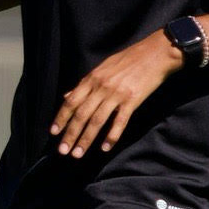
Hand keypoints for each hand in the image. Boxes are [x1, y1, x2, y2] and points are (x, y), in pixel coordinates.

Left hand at [50, 29, 184, 156]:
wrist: (155, 53)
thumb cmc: (128, 59)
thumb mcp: (102, 68)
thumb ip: (84, 84)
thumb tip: (66, 96)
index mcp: (91, 79)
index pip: (71, 101)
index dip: (61, 118)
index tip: (53, 132)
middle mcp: (101, 87)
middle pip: (81, 115)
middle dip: (70, 134)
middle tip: (62, 151)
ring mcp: (116, 94)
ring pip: (96, 121)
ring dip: (86, 139)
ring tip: (78, 154)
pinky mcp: (132, 101)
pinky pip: (119, 122)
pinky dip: (111, 136)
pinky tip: (105, 148)